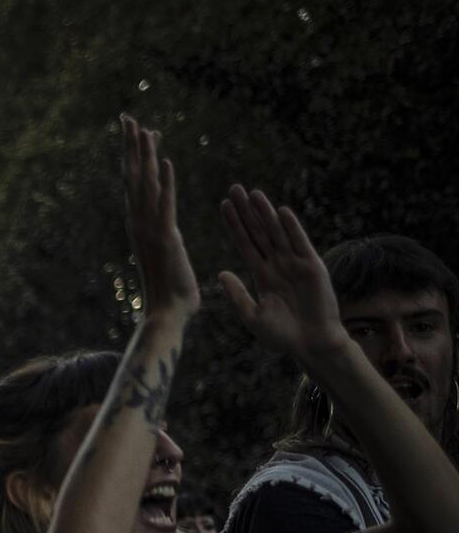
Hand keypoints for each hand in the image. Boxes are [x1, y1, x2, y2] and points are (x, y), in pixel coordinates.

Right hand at [121, 114, 198, 318]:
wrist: (167, 314)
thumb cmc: (171, 293)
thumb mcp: (168, 257)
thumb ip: (166, 242)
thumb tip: (167, 237)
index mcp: (142, 225)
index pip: (138, 183)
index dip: (138, 156)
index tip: (140, 132)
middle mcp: (140, 223)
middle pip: (134, 176)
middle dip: (131, 146)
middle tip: (128, 117)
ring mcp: (150, 230)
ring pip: (145, 185)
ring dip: (144, 156)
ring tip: (142, 128)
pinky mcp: (165, 238)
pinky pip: (165, 205)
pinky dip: (164, 182)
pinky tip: (164, 160)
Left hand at [216, 185, 355, 370]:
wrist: (311, 344)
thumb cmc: (283, 335)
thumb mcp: (252, 316)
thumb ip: (237, 295)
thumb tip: (220, 274)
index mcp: (262, 275)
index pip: (245, 243)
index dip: (235, 225)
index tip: (223, 205)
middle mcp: (278, 264)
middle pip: (259, 232)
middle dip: (246, 211)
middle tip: (234, 188)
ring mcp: (295, 264)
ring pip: (277, 233)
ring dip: (265, 213)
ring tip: (253, 193)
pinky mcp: (312, 267)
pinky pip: (300, 243)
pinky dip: (291, 228)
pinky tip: (281, 212)